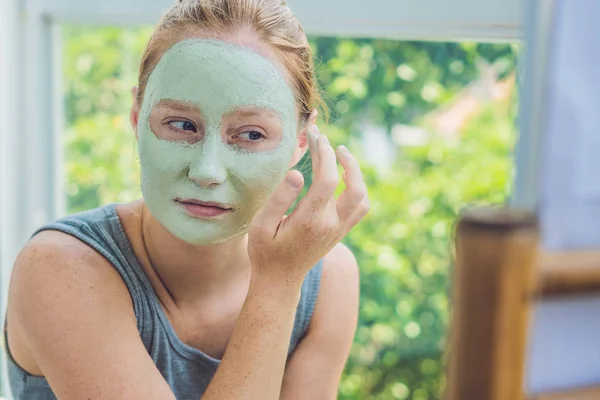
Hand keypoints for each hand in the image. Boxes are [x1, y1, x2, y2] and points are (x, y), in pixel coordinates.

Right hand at [248, 125, 368, 285]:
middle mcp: (330, 225)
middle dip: (343, 158)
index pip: (328, 180)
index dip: (325, 155)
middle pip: (350, 184)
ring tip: (341, 154)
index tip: (317, 138)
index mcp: (310, 220)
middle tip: (328, 141)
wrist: (280, 280)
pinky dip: (358, 189)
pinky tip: (345, 177)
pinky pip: (360, 208)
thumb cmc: (265, 251)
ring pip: (361, 196)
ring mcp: (339, 230)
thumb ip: (279, 198)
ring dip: (355, 172)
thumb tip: (298, 172)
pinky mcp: (341, 233)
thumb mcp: (261, 225)